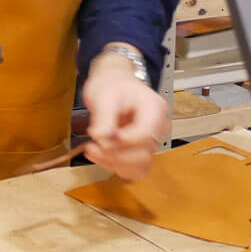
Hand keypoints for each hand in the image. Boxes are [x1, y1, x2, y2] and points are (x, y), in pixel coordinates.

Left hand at [82, 51, 169, 179]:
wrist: (113, 83)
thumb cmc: (112, 85)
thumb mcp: (104, 95)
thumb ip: (104, 116)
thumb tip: (101, 138)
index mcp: (155, 109)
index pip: (145, 134)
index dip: (123, 141)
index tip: (101, 138)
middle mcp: (158, 128)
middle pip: (144, 154)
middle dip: (115, 155)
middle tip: (92, 146)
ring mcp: (151, 141)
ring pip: (140, 166)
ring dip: (115, 164)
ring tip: (93, 151)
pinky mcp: (141, 150)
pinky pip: (134, 168)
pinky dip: (116, 166)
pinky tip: (100, 156)